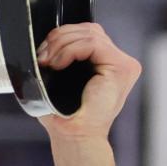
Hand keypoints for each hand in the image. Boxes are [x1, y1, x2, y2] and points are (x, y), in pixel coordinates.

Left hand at [37, 23, 140, 142]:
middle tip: (42, 56)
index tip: (43, 53)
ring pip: (90, 33)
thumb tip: (46, 40)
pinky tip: (58, 64)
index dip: (63, 36)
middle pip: (89, 29)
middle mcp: (119, 62)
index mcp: (107, 63)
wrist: (75, 136)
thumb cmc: (64, 116)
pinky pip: (92, 43)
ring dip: (61, 45)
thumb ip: (63, 56)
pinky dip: (70, 50)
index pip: (88, 33)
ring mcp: (124, 64)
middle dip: (60, 37)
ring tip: (48, 62)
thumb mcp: (60, 80)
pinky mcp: (121, 67)